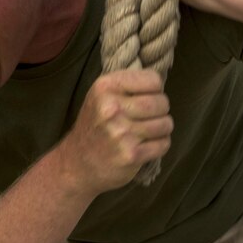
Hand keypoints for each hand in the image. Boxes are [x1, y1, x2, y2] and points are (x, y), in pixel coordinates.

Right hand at [61, 70, 171, 194]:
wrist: (77, 162)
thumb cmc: (96, 124)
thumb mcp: (102, 95)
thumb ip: (128, 84)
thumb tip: (161, 83)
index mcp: (105, 87)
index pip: (153, 79)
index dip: (155, 89)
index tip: (146, 97)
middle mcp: (112, 108)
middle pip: (161, 102)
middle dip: (161, 110)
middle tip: (149, 116)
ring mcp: (121, 133)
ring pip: (166, 124)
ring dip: (162, 128)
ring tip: (147, 131)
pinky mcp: (131, 155)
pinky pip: (164, 144)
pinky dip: (160, 144)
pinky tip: (146, 144)